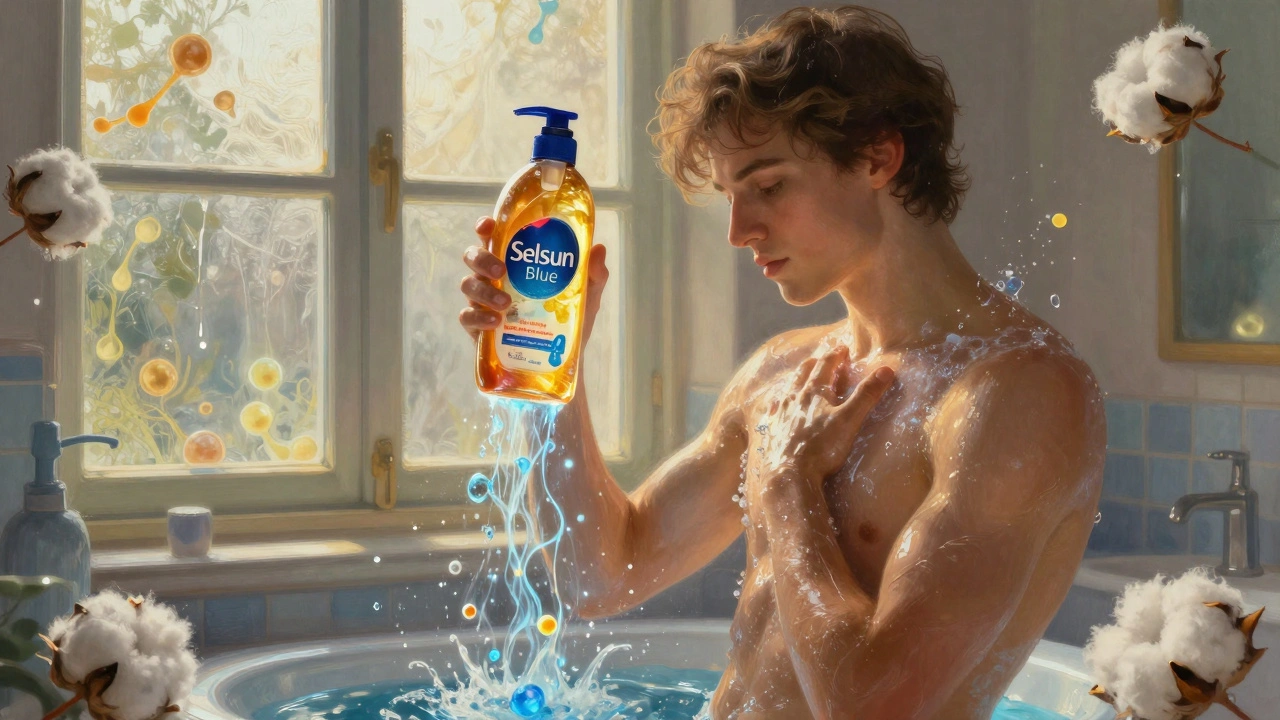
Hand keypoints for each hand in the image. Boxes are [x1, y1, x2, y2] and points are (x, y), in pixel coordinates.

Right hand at [458, 216, 609, 344]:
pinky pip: (467, 317)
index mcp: (515, 261)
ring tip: (505, 303)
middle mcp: (494, 277)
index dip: (486, 227)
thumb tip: (598, 249)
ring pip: (468, 285)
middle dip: (482, 259)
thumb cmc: (569, 319)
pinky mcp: (478, 326)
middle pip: (474, 256)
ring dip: (484, 291)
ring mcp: (483, 301)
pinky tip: (496, 322)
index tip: (489, 226)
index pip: (494, 237)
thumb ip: (594, 274)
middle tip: (502, 270)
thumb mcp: (587, 296)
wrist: (560, 360)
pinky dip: (478, 317)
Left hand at [752, 347, 895, 484]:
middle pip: (804, 373)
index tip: (842, 348)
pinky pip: (775, 409)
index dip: (835, 355)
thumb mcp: (849, 420)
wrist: (790, 474)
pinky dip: (780, 401)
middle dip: (815, 363)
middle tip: (821, 357)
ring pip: (788, 388)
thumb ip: (866, 395)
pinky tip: (778, 404)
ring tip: (800, 376)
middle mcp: (794, 397)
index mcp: (814, 391)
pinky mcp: (772, 430)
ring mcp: (781, 413)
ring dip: (796, 379)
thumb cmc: (822, 447)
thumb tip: (886, 369)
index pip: (825, 365)